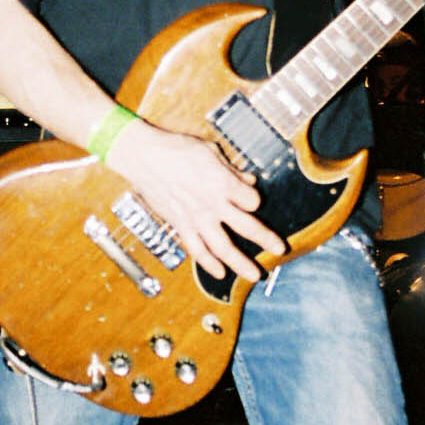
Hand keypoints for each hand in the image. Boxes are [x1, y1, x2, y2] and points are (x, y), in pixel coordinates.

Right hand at [105, 119, 287, 283]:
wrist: (144, 157)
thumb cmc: (176, 149)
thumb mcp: (210, 152)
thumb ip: (232, 170)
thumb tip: (248, 179)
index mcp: (223, 183)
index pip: (252, 200)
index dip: (254, 200)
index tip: (250, 200)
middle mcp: (213, 204)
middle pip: (248, 227)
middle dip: (266, 239)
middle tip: (280, 249)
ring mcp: (197, 218)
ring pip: (223, 247)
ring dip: (241, 263)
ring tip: (254, 275)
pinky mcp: (180, 225)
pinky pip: (197, 250)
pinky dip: (209, 264)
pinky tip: (219, 273)